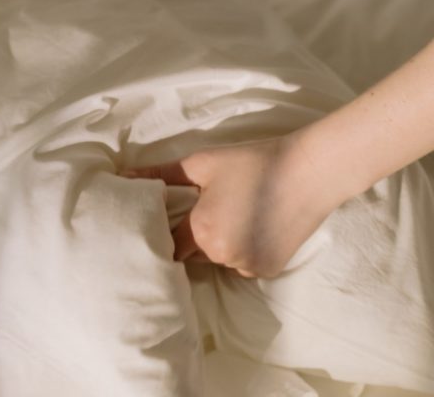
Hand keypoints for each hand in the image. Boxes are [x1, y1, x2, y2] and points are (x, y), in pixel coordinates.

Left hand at [122, 133, 339, 278]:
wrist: (311, 171)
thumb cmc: (254, 162)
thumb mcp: (203, 164)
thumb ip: (160, 174)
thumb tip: (122, 177)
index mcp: (201, 233)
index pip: (168, 246)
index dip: (167, 233)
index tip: (173, 219)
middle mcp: (222, 257)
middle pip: (194, 254)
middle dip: (196, 236)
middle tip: (213, 207)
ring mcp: (247, 267)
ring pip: (220, 260)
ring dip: (222, 244)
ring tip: (239, 212)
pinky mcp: (268, 270)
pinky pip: (245, 265)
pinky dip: (246, 250)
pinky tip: (258, 224)